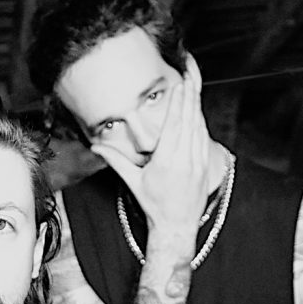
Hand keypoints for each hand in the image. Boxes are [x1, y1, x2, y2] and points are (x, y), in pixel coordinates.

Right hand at [92, 54, 210, 240]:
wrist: (176, 227)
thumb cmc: (154, 205)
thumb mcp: (133, 182)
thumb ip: (115, 161)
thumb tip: (96, 146)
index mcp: (167, 161)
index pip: (175, 125)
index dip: (179, 103)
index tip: (180, 85)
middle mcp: (185, 160)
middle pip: (189, 121)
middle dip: (190, 97)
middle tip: (189, 77)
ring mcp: (198, 163)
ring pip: (200, 128)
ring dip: (197, 106)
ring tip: (194, 88)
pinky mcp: (206, 166)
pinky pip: (205, 139)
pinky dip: (201, 123)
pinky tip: (198, 112)